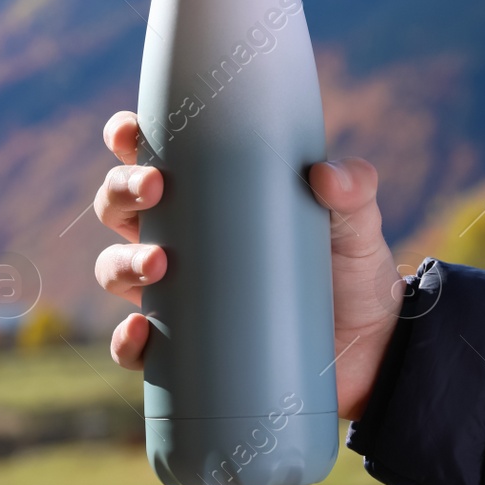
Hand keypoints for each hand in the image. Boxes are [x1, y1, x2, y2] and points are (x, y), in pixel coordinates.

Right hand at [92, 111, 403, 420]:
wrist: (370, 351)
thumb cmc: (351, 270)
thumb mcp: (356, 223)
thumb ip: (353, 189)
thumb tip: (325, 175)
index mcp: (208, 196)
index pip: (151, 156)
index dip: (126, 138)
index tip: (128, 132)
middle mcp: (179, 239)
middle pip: (118, 205)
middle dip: (121, 190)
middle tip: (155, 188)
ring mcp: (175, 294)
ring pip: (114, 269)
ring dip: (121, 261)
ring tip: (158, 263)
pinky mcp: (182, 348)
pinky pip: (134, 347)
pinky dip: (126, 340)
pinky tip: (141, 331)